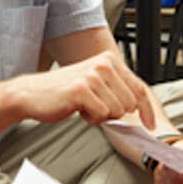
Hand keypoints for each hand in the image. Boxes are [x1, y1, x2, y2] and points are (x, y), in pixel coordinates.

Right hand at [8, 51, 155, 129]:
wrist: (32, 94)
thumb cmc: (64, 91)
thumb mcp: (95, 83)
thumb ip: (117, 90)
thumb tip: (141, 109)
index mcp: (110, 60)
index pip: (139, 88)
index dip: (147, 109)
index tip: (150, 124)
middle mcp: (104, 64)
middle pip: (130, 103)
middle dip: (115, 113)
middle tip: (95, 107)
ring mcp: (93, 76)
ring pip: (117, 111)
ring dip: (101, 116)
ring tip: (85, 106)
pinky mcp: (82, 90)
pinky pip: (102, 116)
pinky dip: (91, 119)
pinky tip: (78, 109)